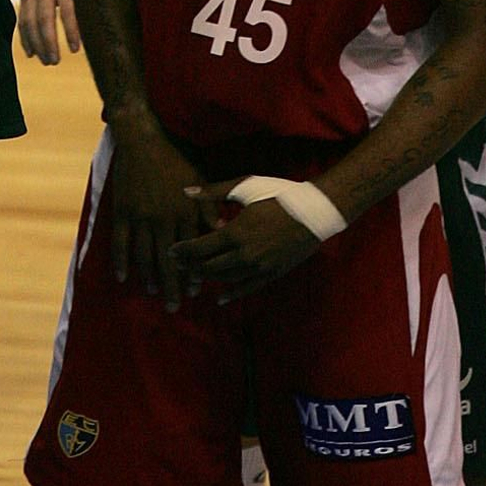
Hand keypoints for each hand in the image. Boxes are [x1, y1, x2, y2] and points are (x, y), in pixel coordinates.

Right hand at [109, 113, 213, 309]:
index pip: (190, 250)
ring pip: (144, 255)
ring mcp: (140, 216)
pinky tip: (123, 277)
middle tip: (174, 307)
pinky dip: (121, 261)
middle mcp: (163, 218)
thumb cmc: (174, 161)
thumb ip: (209, 207)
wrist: (142, 142)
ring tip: (153, 293)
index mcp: (184, 212)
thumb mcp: (198, 181)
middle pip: (167, 259)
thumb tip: (224, 229)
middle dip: (171, 285)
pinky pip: (120, 242)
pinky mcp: (122, 211)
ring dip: (148, 277)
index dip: (192, 273)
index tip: (195, 291)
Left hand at [170, 185, 321, 300]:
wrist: (315, 211)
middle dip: (190, 267)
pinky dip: (232, 294)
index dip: (182, 252)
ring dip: (207, 279)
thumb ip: (213, 192)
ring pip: (226, 280)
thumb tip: (185, 191)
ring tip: (193, 276)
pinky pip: (247, 288)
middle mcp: (245, 254)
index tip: (170, 252)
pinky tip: (220, 299)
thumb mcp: (245, 186)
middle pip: (209, 267)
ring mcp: (260, 267)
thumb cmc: (278, 194)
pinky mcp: (273, 274)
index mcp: (235, 232)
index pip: (200, 248)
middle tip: (176, 265)